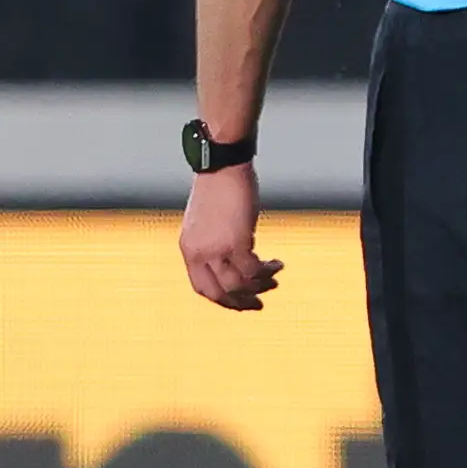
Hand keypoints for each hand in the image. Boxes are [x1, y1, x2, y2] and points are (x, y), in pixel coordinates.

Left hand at [180, 166, 283, 309]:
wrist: (221, 164)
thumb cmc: (218, 187)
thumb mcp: (207, 221)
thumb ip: (214, 242)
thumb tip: (235, 259)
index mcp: (188, 248)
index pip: (202, 287)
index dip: (222, 299)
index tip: (239, 300)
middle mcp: (199, 252)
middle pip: (220, 293)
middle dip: (241, 302)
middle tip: (259, 303)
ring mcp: (216, 249)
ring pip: (238, 285)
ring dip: (259, 285)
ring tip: (274, 277)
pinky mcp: (236, 241)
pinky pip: (253, 269)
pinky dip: (267, 270)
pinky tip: (277, 263)